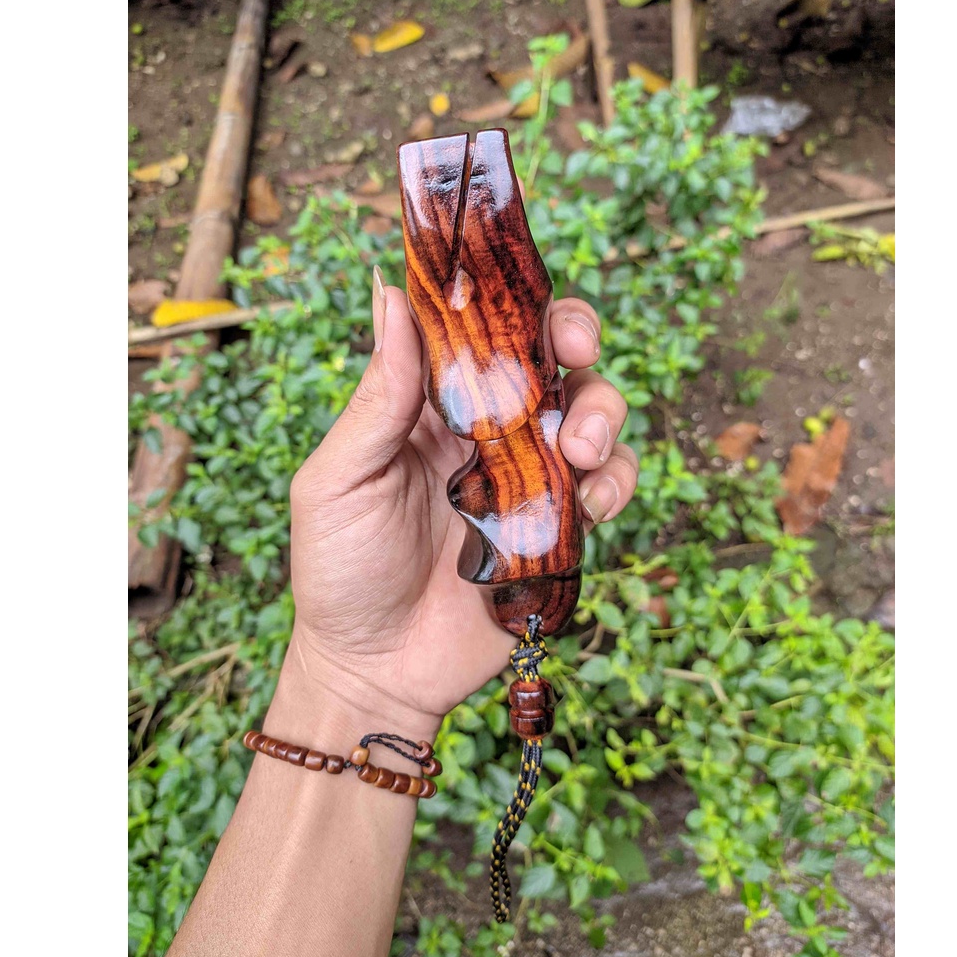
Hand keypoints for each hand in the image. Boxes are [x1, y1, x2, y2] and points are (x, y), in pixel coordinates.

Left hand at [278, 268, 637, 739]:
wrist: (375, 670)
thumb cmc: (340, 571)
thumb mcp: (339, 480)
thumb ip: (377, 396)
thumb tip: (391, 293)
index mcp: (428, 406)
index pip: (477, 331)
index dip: (508, 299)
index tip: (525, 287)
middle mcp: (486, 431)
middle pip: (549, 360)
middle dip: (575, 340)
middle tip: (576, 353)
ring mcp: (528, 478)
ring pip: (590, 415)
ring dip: (603, 413)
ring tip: (580, 449)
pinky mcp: (560, 528)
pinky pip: (608, 485)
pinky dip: (616, 480)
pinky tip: (593, 500)